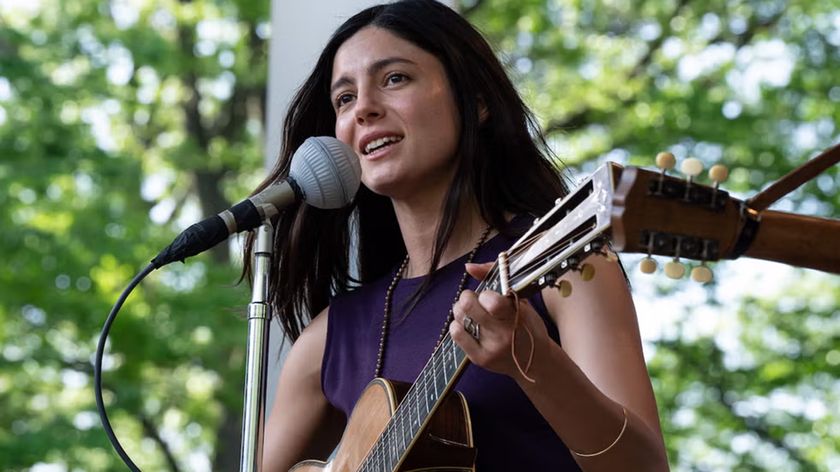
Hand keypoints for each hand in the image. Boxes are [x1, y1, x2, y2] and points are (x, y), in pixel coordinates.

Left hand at [449, 262, 550, 380]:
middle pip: (468, 306)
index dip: (484, 294)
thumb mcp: (522, 299)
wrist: (535, 361)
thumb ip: (496, 277)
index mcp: (518, 315)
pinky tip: (467, 325)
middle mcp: (504, 334)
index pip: (492, 302)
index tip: (488, 295)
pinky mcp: (480, 359)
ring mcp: (491, 348)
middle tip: (473, 299)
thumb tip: (468, 267)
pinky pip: (456, 334)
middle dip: (467, 297)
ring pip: (459, 318)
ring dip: (461, 310)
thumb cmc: (527, 325)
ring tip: (472, 313)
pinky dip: (457, 325)